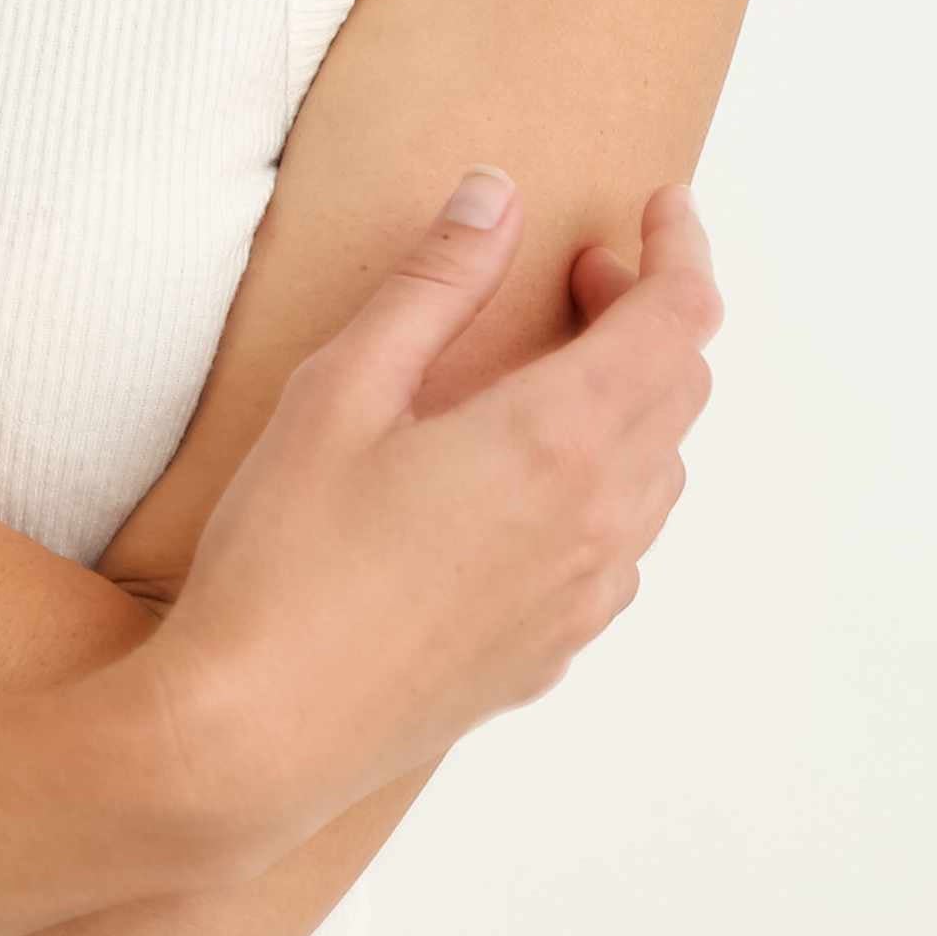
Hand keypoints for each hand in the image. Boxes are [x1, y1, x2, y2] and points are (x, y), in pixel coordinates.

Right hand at [143, 171, 722, 872]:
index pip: (679, 317)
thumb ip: (431, 285)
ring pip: (660, 473)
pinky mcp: (551, 652)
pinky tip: (524, 487)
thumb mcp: (339, 392)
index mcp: (560, 437)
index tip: (654, 208)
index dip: (679, 248)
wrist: (253, 739)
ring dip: (632, 403)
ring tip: (547, 376)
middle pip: (683, 389)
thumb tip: (494, 196)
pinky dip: (605, 487)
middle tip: (576, 278)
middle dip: (647, 314)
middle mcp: (599, 519)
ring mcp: (584, 597)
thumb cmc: (282, 563)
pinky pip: (619, 550)